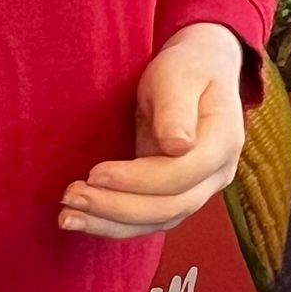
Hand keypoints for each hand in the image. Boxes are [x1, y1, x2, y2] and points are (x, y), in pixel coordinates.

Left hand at [60, 22, 245, 241]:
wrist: (198, 71)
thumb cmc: (186, 67)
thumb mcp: (180, 74)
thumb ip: (177, 109)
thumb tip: (178, 146)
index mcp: (222, 142)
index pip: (180, 176)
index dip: (137, 180)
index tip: (95, 173)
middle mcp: (216, 175)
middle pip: (169, 207)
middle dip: (116, 207)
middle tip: (71, 197)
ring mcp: (199, 190)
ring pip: (158, 221)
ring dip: (110, 223)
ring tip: (67, 217)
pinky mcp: (176, 195)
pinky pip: (148, 220)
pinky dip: (115, 224)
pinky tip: (83, 219)